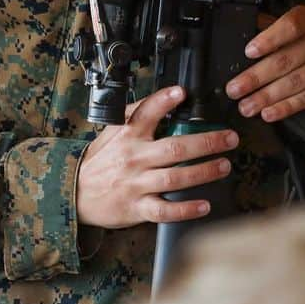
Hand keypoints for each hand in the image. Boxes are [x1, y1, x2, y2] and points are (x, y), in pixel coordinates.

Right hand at [76, 86, 238, 229]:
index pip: (145, 112)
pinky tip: (204, 205)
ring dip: (204, 172)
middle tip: (229, 138)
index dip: (163, 101)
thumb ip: (133, 116)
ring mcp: (136, 184)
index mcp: (127, 136)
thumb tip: (160, 99)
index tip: (182, 92)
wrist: (75, 192)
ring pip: (175, 178)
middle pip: (174, 148)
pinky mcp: (137, 208)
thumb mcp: (110, 132)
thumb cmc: (99, 161)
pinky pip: (165, 211)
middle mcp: (134, 158)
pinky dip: (186, 209)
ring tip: (224, 166)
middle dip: (205, 142)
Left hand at [224, 4, 304, 123]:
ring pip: (295, 82)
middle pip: (286, 59)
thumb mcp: (294, 25)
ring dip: (267, 97)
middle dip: (256, 77)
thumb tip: (239, 32)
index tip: (248, 52)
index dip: (269, 39)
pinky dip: (286, 107)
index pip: (290, 26)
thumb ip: (269, 27)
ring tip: (246, 106)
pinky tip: (268, 113)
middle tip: (234, 90)